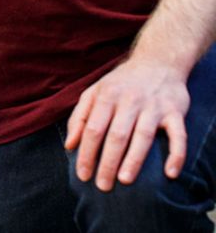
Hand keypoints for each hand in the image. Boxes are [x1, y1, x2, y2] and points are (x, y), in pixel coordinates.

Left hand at [65, 57, 189, 190]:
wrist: (157, 62)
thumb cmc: (120, 83)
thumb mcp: (94, 93)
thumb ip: (79, 117)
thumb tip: (69, 146)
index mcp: (106, 96)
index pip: (93, 128)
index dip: (87, 153)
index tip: (83, 175)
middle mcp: (129, 101)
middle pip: (116, 135)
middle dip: (108, 162)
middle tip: (102, 185)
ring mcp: (153, 107)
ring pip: (143, 136)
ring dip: (134, 160)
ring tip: (124, 180)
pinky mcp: (175, 112)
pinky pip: (178, 135)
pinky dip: (176, 154)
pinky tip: (170, 173)